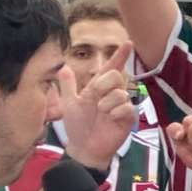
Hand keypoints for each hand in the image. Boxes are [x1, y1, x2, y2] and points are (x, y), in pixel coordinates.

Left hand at [59, 46, 137, 168]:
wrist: (83, 147)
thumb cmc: (77, 126)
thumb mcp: (69, 104)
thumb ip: (67, 86)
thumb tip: (62, 67)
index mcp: (99, 88)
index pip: (111, 68)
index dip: (119, 55)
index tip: (128, 43)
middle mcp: (113, 94)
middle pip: (116, 75)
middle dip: (103, 84)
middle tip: (95, 97)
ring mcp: (122, 105)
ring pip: (120, 93)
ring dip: (106, 103)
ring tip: (100, 114)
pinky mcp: (129, 118)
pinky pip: (126, 108)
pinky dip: (114, 113)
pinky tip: (109, 120)